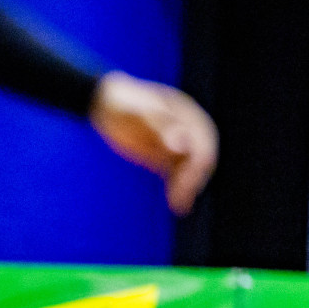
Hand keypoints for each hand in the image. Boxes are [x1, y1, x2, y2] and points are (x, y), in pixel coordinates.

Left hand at [89, 71, 217, 215]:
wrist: (104, 103)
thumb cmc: (121, 103)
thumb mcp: (137, 112)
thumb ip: (160, 127)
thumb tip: (182, 146)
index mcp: (187, 114)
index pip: (203, 141)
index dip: (198, 161)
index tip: (187, 179)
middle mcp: (187, 129)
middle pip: (201, 157)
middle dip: (194, 178)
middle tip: (181, 196)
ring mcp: (178, 143)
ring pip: (190, 169)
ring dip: (187, 187)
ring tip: (179, 204)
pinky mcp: (166, 155)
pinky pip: (177, 174)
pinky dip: (178, 188)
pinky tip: (176, 203)